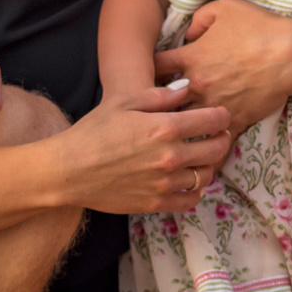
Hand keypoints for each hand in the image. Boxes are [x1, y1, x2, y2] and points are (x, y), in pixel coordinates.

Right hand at [57, 84, 233, 213]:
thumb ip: (160, 95)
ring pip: (206, 175)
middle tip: (218, 136)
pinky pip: (191, 199)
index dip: (222, 116)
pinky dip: (196, 190)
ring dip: (209, 165)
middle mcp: (170, 156)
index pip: (212, 121)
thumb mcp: (124, 102)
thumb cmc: (93, 131)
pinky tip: (189, 181)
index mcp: (164, 127)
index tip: (220, 116)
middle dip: (222, 139)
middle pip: (216, 149)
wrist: (69, 170)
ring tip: (201, 158)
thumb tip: (188, 89)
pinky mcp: (156, 202)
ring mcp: (165, 183)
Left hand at [152, 0, 291, 134]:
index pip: (156, 67)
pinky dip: (206, 140)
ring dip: (179, 124)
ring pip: (185, 124)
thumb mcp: (225, 7)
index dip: (150, 70)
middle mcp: (197, 85)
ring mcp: (215, 105)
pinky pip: (213, 138)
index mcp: (191, 57)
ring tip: (174, 127)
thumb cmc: (260, 27)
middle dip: (157, 104)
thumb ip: (198, 19)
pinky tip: (201, 145)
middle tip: (154, 106)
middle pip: (163, 101)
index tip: (153, 74)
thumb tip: (187, 34)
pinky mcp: (234, 120)